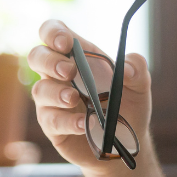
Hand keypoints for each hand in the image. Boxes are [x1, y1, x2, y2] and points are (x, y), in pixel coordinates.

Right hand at [27, 20, 151, 174]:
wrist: (126, 143)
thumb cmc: (127, 107)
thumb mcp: (139, 86)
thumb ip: (137, 69)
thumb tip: (127, 68)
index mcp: (78, 56)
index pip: (54, 32)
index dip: (54, 32)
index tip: (67, 43)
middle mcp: (59, 76)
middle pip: (37, 56)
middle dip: (49, 60)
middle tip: (69, 70)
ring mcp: (53, 101)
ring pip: (39, 90)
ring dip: (56, 92)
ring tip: (74, 98)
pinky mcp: (53, 126)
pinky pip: (51, 120)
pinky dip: (67, 121)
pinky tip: (84, 123)